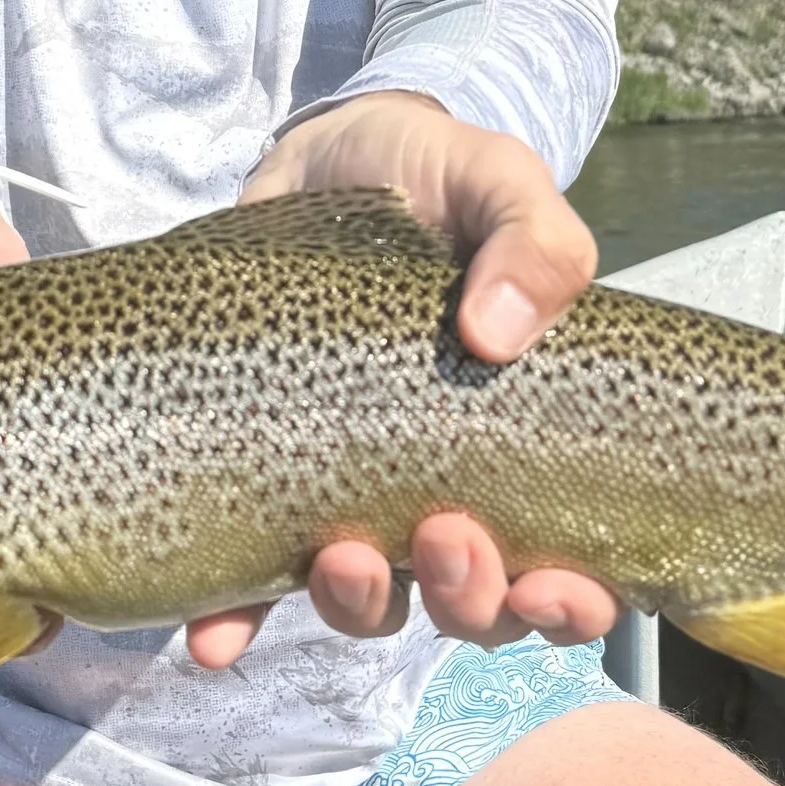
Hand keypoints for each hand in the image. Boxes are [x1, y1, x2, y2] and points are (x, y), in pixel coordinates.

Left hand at [183, 91, 618, 670]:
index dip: (570, 604)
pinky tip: (214, 636)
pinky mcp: (264, 467)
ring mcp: (350, 486)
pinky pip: (250, 574)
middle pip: (469, 600)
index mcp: (519, 443)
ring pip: (369, 599)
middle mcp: (441, 486)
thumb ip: (535, 242)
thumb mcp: (499, 183)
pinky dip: (235, 617)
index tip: (554, 583)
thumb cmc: (438, 178)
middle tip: (444, 540)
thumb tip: (496, 333)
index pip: (568, 566)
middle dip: (465, 597)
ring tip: (342, 559)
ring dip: (360, 603)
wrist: (329, 149)